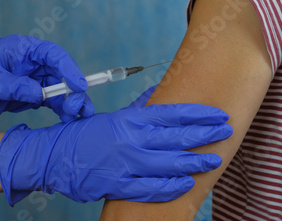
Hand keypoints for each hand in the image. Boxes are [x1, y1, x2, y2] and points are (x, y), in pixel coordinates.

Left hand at [0, 34, 93, 121]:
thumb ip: (16, 86)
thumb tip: (41, 94)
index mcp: (21, 49)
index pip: (52, 55)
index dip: (69, 68)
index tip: (79, 85)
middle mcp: (30, 63)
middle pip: (60, 74)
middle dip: (73, 90)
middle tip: (79, 106)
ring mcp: (31, 80)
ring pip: (59, 90)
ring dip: (70, 102)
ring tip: (79, 116)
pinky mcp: (28, 96)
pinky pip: (49, 102)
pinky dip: (60, 110)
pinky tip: (68, 118)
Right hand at [0, 87, 232, 204]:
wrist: (54, 157)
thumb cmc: (89, 135)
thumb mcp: (117, 116)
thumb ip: (141, 108)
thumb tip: (162, 93)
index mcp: (132, 119)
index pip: (173, 113)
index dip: (199, 114)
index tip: (218, 114)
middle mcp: (132, 139)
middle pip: (177, 136)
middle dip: (205, 134)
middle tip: (226, 131)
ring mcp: (126, 164)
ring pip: (168, 163)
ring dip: (195, 161)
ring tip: (214, 159)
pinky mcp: (118, 185)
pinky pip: (150, 188)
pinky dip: (171, 187)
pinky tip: (187, 184)